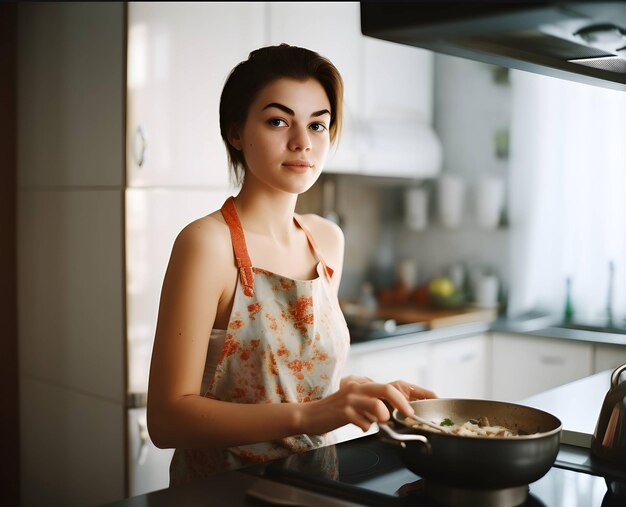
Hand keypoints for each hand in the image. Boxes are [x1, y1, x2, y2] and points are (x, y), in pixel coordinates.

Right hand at [297, 376, 434, 435]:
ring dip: (381, 418)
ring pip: (378, 406)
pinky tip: (359, 426)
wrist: (310, 415)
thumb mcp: (357, 403)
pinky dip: (365, 427)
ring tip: (375, 422)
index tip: (434, 396)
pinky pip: (364, 422)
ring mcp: (351, 398)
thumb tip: (396, 413)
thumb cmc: (336, 411)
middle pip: (388, 389)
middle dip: (403, 404)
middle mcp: (359, 387)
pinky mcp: (344, 411)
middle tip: (409, 415)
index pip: (395, 384)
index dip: (416, 389)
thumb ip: (375, 403)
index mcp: (365, 384)